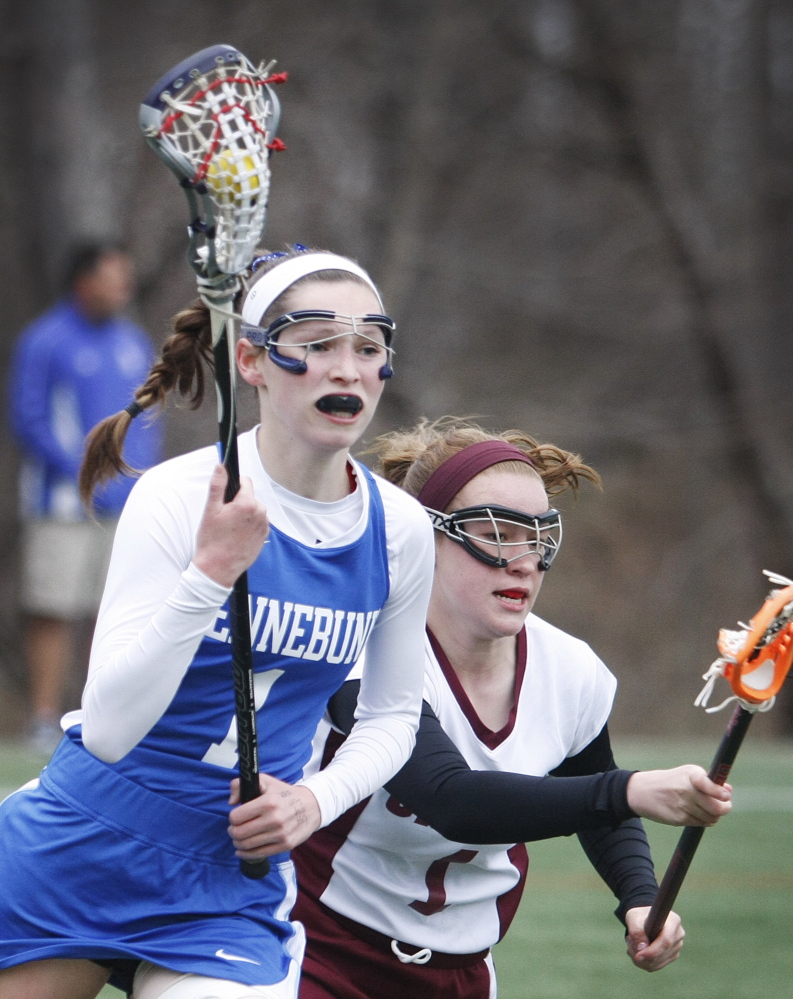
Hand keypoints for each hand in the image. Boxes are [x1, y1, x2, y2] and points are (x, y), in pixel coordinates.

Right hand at [193, 465, 268, 587]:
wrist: (218, 569)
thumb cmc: (212, 541)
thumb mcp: (210, 511)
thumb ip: (217, 486)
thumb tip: (221, 467)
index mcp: (248, 504)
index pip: (245, 482)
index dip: (233, 487)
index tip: (225, 498)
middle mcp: (260, 513)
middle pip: (249, 496)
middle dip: (238, 502)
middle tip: (224, 517)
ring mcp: (264, 526)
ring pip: (254, 509)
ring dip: (244, 514)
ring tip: (229, 528)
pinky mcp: (265, 536)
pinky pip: (258, 522)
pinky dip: (249, 525)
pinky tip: (236, 535)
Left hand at [228, 774, 321, 857]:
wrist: (311, 806)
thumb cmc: (284, 794)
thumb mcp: (265, 781)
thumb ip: (242, 784)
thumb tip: (231, 802)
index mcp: (268, 802)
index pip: (236, 817)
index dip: (233, 817)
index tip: (236, 816)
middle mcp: (274, 819)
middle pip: (239, 833)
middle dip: (232, 832)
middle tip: (234, 829)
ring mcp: (281, 834)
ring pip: (246, 845)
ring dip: (238, 843)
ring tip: (239, 838)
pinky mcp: (285, 845)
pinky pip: (258, 854)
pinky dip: (246, 854)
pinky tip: (242, 850)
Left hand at [625, 906, 683, 970]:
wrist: (643, 918)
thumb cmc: (639, 915)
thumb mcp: (634, 918)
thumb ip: (636, 932)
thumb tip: (641, 949)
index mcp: (673, 921)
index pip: (666, 941)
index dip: (652, 951)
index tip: (638, 956)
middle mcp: (678, 935)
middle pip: (662, 954)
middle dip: (642, 954)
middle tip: (629, 942)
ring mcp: (677, 947)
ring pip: (657, 963)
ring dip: (641, 958)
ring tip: (631, 943)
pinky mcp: (672, 956)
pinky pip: (656, 966)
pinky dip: (643, 962)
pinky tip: (636, 950)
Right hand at [627, 765, 731, 825]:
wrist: (642, 791)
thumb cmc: (670, 781)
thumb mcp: (687, 774)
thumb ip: (709, 781)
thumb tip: (728, 790)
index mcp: (690, 775)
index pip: (707, 784)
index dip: (719, 792)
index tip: (726, 795)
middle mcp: (686, 790)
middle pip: (716, 807)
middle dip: (725, 808)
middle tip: (725, 805)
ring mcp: (682, 806)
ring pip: (711, 818)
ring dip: (714, 815)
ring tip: (709, 809)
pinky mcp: (679, 819)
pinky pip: (700, 823)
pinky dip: (704, 820)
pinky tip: (698, 813)